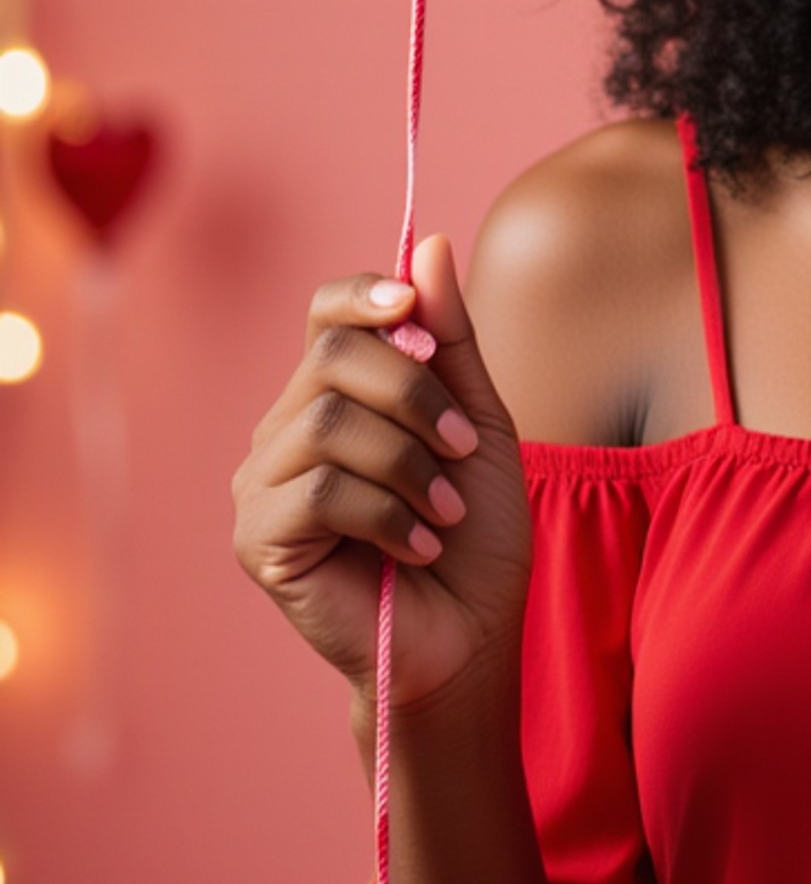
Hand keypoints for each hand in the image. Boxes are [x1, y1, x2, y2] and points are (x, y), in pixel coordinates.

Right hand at [231, 234, 531, 712]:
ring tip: (445, 513)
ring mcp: (262, 487)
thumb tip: (427, 243)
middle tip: (465, 449)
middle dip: (416, 396)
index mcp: (336, 398)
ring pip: (328, 422)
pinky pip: (317, 490)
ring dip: (410, 465)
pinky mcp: (259, 540)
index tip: (413, 307)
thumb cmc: (475, 539)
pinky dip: (389, 515)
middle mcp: (285, 432)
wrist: (468, 640)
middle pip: (332, 358)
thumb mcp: (479, 425)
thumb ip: (451, 342)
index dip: (367, 295)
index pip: (327, 314)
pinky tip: (418, 547)